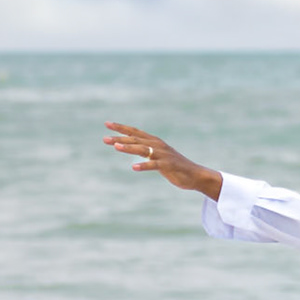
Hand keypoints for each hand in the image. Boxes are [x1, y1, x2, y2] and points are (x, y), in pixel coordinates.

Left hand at [104, 123, 223, 198]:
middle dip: (120, 138)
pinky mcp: (168, 165)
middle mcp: (158, 145)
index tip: (107, 124)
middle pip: (136, 139)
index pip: (135, 132)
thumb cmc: (174, 166)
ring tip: (116, 147)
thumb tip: (128, 146)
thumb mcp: (156, 156)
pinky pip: (154, 165)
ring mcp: (163, 154)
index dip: (121, 128)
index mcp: (154, 142)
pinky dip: (144, 165)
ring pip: (143, 149)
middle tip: (105, 139)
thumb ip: (144, 150)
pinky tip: (134, 168)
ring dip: (129, 147)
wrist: (194, 175)